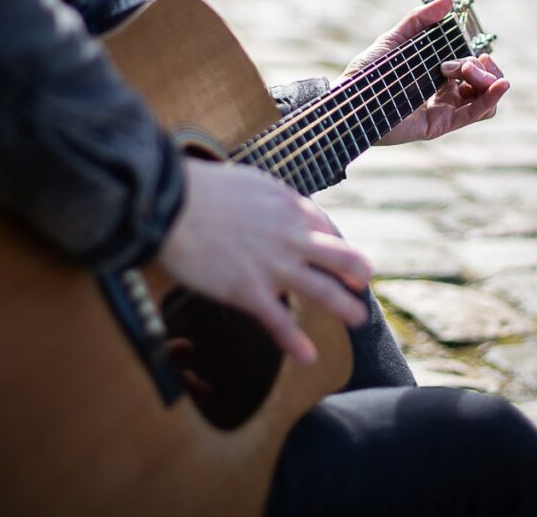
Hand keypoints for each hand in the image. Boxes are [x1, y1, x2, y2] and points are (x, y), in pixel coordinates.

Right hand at [158, 158, 371, 364]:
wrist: (172, 204)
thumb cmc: (203, 189)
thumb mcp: (250, 181)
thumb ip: (271, 198)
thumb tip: (280, 206)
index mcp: (288, 206)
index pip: (324, 226)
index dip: (335, 240)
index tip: (339, 252)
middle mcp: (290, 236)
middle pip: (338, 256)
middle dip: (356, 272)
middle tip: (364, 283)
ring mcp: (273, 266)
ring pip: (321, 290)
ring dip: (344, 306)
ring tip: (359, 319)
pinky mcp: (248, 291)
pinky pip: (279, 320)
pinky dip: (295, 341)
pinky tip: (308, 356)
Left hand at [342, 0, 509, 145]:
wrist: (350, 100)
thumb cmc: (366, 72)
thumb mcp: (394, 39)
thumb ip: (420, 20)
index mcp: (435, 75)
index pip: (472, 68)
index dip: (479, 59)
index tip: (475, 52)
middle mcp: (442, 93)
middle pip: (482, 82)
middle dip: (480, 67)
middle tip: (464, 64)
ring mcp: (443, 110)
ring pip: (485, 99)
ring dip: (488, 82)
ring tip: (470, 71)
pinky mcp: (441, 124)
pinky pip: (476, 114)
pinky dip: (492, 99)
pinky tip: (500, 85)